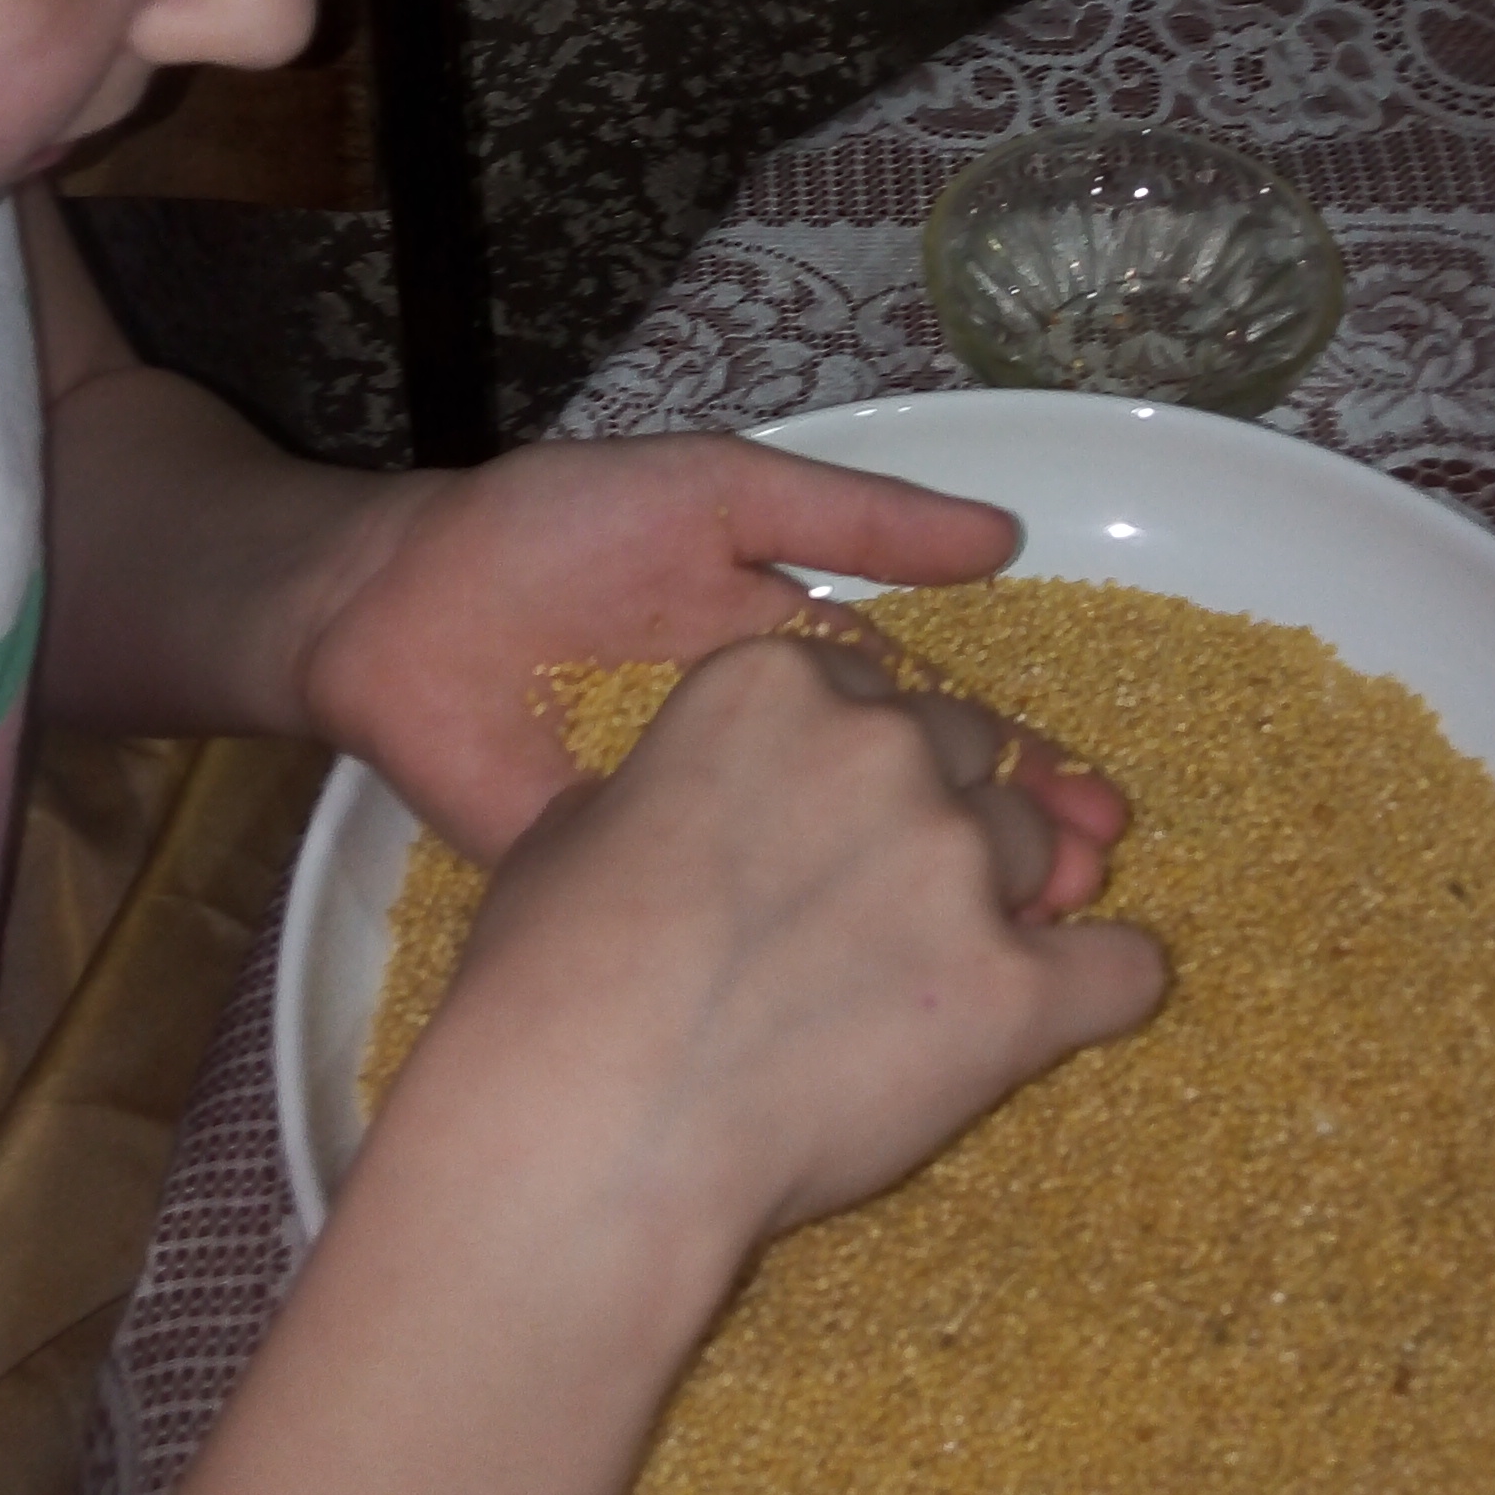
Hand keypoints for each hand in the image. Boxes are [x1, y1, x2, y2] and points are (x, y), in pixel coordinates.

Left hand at [294, 436, 1126, 906]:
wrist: (391, 606)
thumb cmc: (554, 531)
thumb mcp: (718, 494)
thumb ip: (849, 519)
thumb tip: (1001, 534)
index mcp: (798, 678)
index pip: (938, 733)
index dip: (1023, 772)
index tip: (1103, 812)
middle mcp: (771, 772)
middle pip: (912, 825)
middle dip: (1011, 860)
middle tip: (1092, 892)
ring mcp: (709, 841)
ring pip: (842, 893)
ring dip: (936, 924)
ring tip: (1030, 949)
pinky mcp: (638, 891)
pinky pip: (737, 936)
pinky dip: (811, 972)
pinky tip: (890, 1000)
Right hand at [399, 629, 1168, 1247]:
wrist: (593, 1127)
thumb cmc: (549, 987)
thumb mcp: (567, 837)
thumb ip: (651, 795)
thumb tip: (655, 812)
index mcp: (774, 687)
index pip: (869, 686)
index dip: (855, 758)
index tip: (829, 818)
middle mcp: (883, 749)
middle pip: (965, 755)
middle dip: (935, 820)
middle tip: (877, 910)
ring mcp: (959, 865)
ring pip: (1044, 852)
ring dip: (1005, 903)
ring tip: (928, 986)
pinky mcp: (1016, 989)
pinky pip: (1123, 970)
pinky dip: (1102, 990)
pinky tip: (1063, 1012)